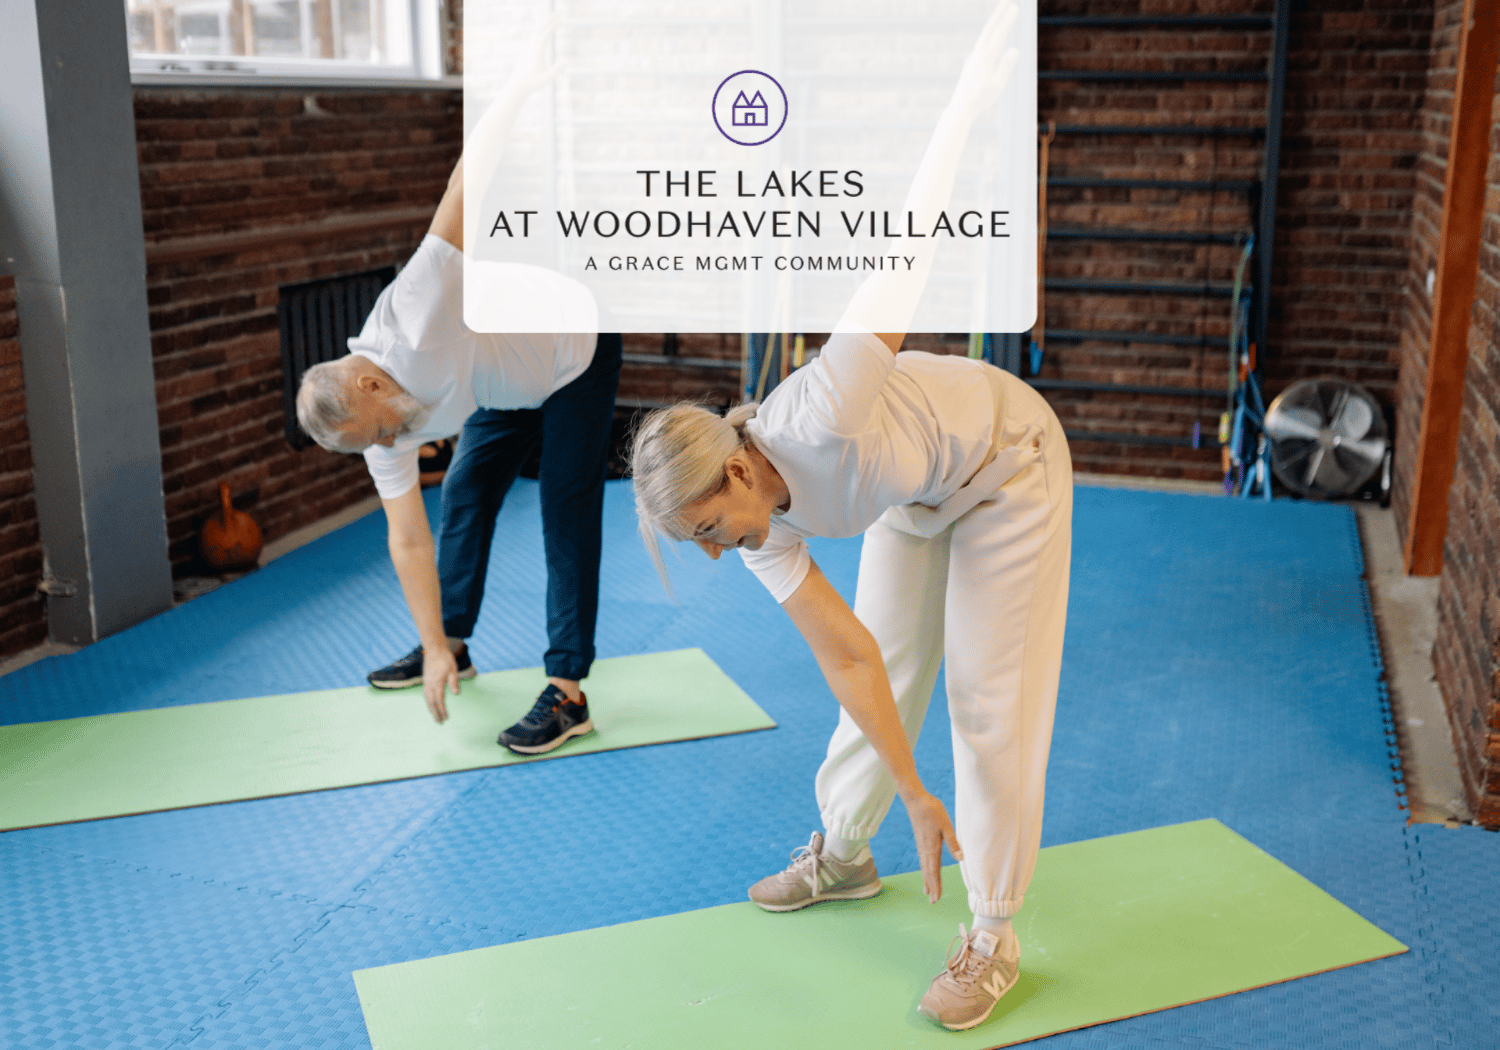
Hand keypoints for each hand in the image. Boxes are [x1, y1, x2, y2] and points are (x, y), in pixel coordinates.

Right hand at [422, 646, 459, 723]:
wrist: (434, 649)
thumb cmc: (445, 659)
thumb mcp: (453, 670)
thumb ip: (454, 682)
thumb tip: (456, 694)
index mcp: (437, 683)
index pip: (439, 700)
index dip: (442, 710)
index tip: (445, 718)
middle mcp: (429, 684)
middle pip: (431, 702)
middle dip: (435, 713)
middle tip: (439, 722)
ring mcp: (426, 682)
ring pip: (427, 699)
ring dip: (430, 708)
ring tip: (434, 716)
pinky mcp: (425, 680)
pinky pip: (425, 694)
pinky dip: (428, 701)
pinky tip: (430, 704)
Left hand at [503, 14, 564, 97]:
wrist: (517, 85)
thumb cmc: (532, 83)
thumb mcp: (547, 79)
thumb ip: (556, 71)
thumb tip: (566, 62)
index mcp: (536, 51)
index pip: (545, 34)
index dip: (553, 26)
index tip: (561, 19)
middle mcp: (531, 47)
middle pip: (540, 29)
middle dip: (549, 20)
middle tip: (559, 14)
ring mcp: (527, 49)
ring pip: (536, 33)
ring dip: (545, 25)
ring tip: (553, 20)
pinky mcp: (526, 52)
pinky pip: (534, 38)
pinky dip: (541, 32)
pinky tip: (544, 32)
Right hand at [905, 790, 963, 903]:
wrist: (916, 801)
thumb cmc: (932, 811)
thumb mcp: (947, 825)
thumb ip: (953, 843)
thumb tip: (960, 859)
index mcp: (932, 848)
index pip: (934, 871)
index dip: (936, 886)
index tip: (936, 898)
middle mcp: (925, 850)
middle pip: (928, 873)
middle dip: (931, 887)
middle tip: (933, 902)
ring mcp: (921, 846)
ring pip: (925, 868)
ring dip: (927, 881)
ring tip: (927, 892)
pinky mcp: (921, 842)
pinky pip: (923, 861)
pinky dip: (925, 871)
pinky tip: (926, 873)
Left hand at [950, 1, 1020, 119]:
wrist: (961, 107)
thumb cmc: (981, 99)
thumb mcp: (997, 85)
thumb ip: (1005, 66)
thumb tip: (1015, 49)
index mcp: (986, 59)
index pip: (999, 36)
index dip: (1007, 21)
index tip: (1015, 8)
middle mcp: (978, 55)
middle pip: (989, 30)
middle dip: (999, 14)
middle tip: (1007, 1)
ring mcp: (973, 58)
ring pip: (985, 36)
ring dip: (994, 24)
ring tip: (1001, 13)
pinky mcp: (971, 63)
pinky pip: (982, 45)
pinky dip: (989, 36)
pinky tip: (992, 36)